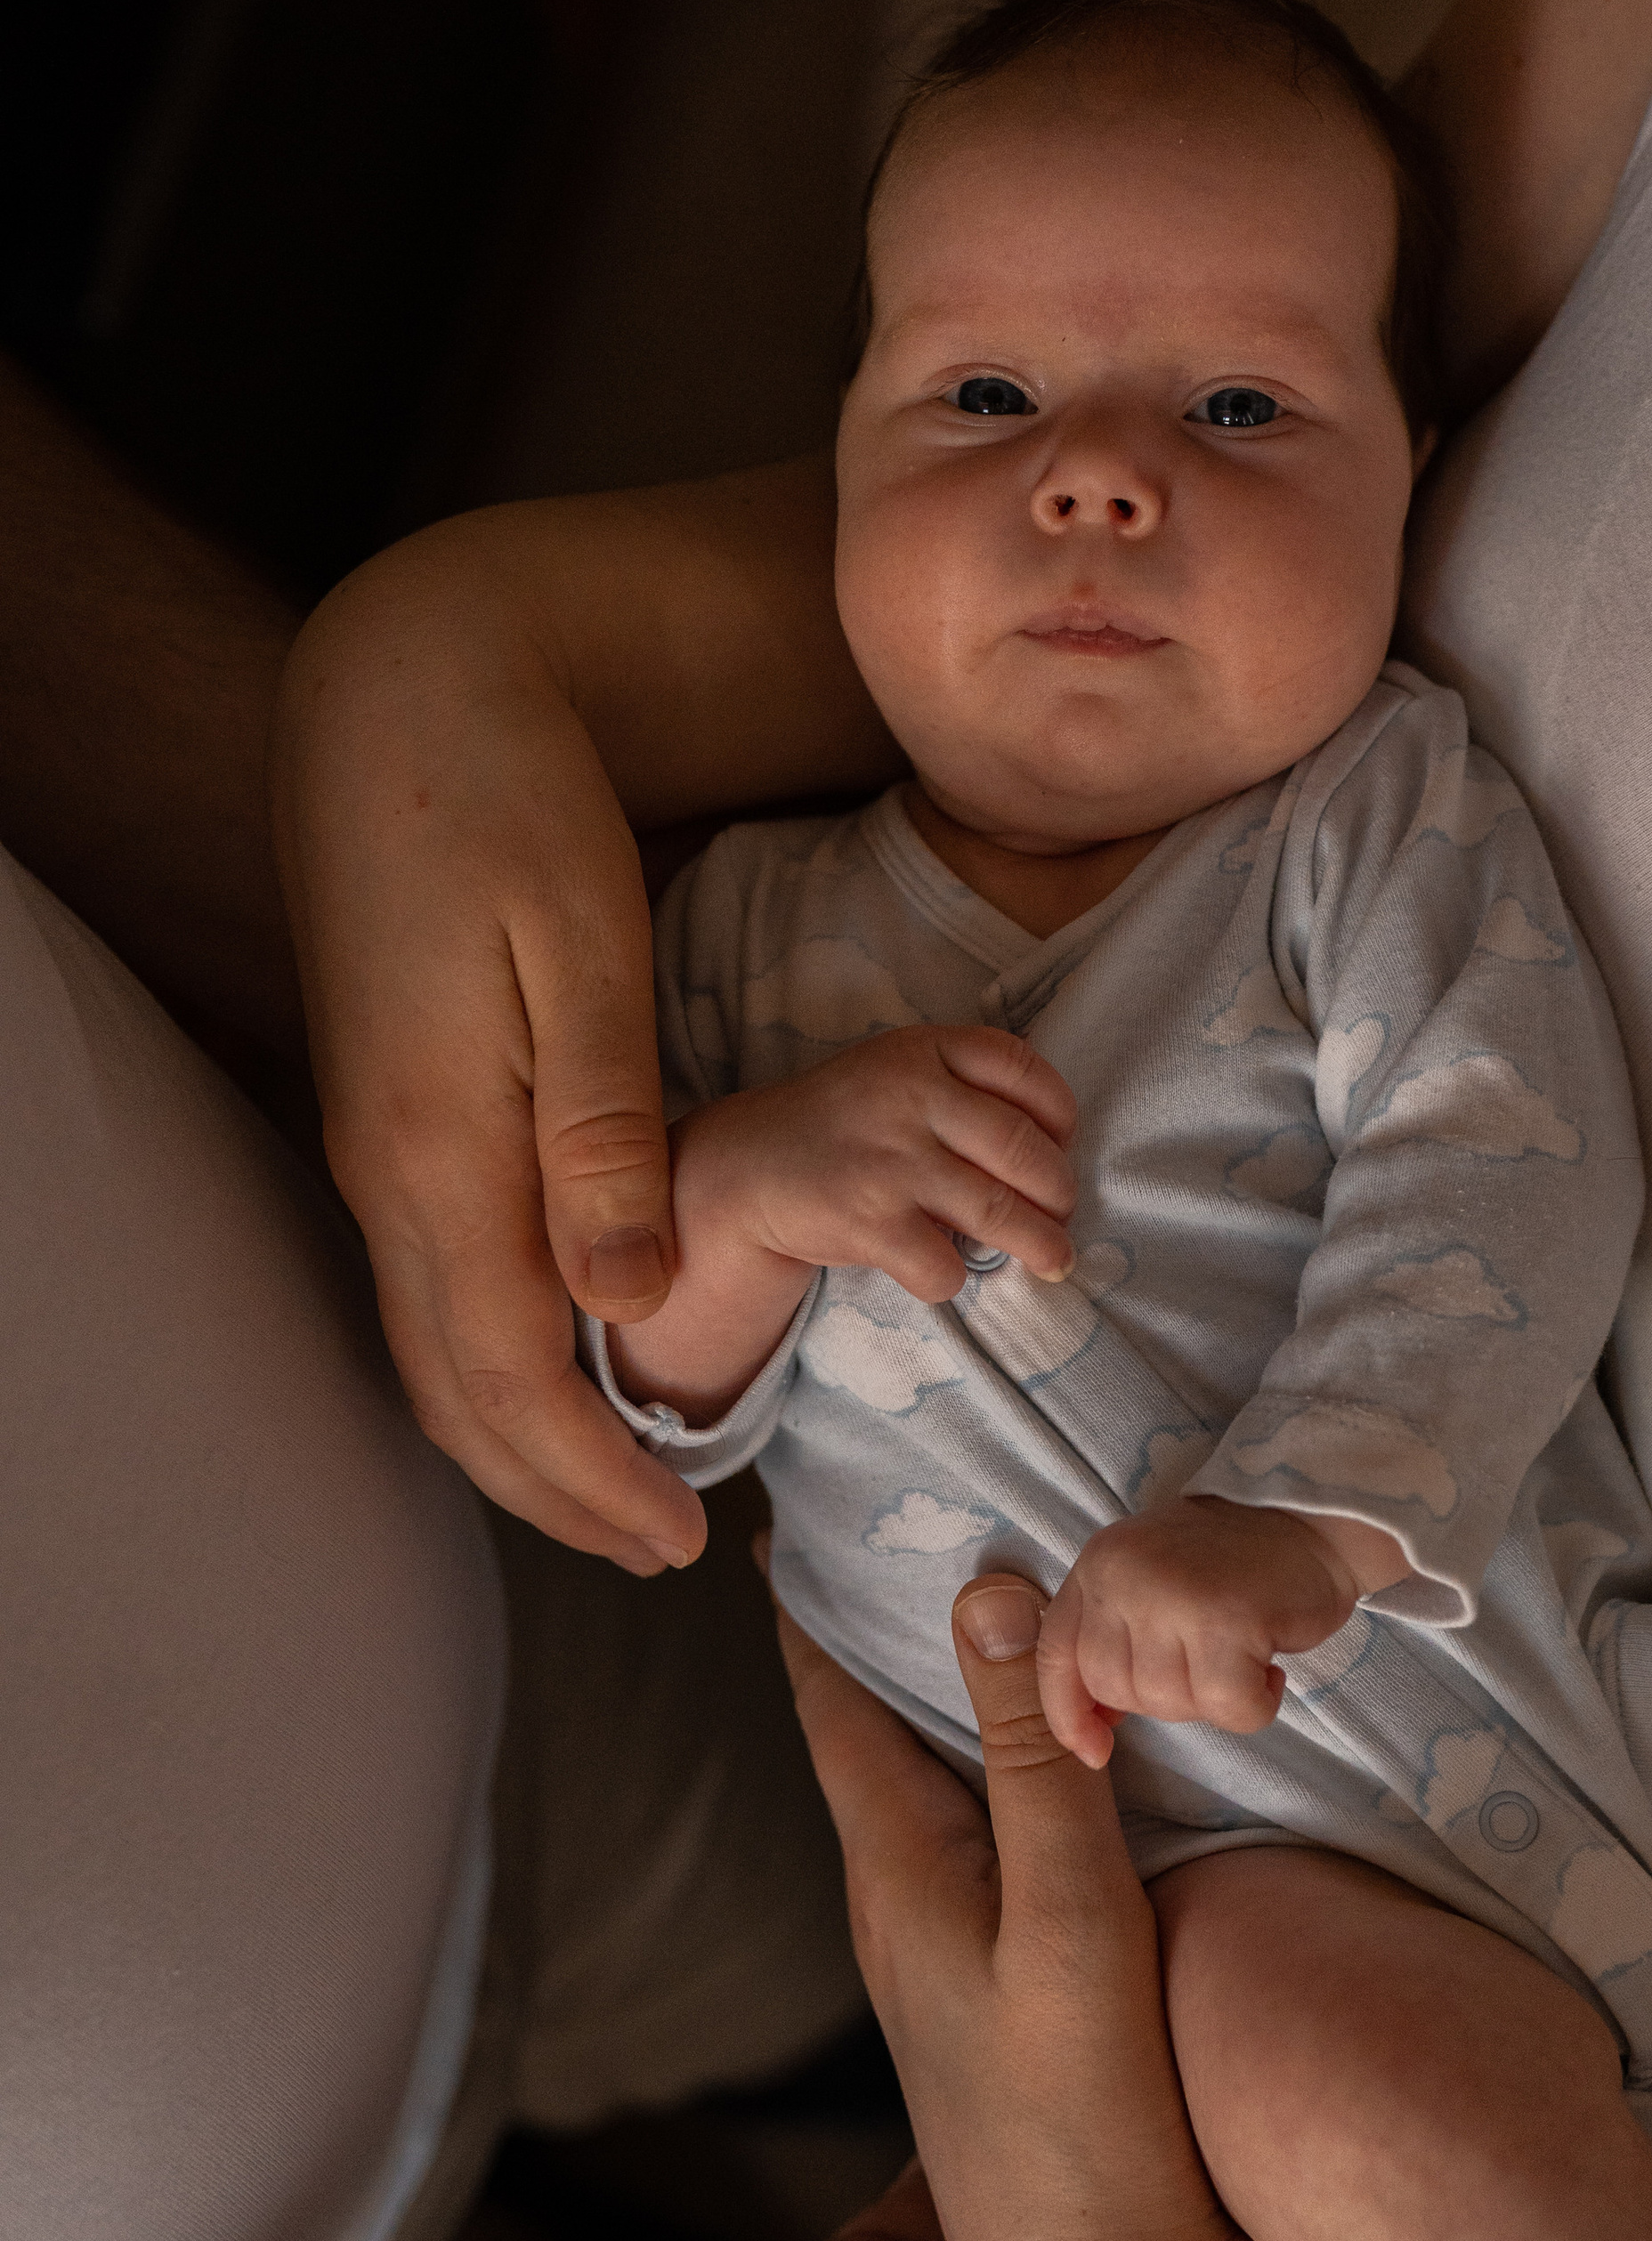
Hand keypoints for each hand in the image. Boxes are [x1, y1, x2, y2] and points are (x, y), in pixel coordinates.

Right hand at [275, 552, 701, 1571]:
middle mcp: (392, 1168)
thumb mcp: (573, 951)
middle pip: (457, 1387)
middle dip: (556, 1486)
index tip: (682, 1537)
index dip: (593, 1469)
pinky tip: (563, 1359)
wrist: (401, 692)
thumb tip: (632, 1295)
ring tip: (616, 1488)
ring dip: (521, 1433)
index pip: (513, 1366)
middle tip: (663, 1548)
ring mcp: (380, 1144)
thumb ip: (602, 1131)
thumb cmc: (505, 803)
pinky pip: (433, 1283)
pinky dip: (496, 1356)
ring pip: (434, 1344)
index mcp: (441, 1145)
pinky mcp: (392, 1111)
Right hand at [681, 1024, 1078, 1299]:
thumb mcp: (895, 1072)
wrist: (743, 1169)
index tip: (1062, 1143)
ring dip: (1041, 1244)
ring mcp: (890, 1162)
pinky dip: (954, 1278)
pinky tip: (943, 1269)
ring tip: (1052, 1258)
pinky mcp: (869, 1223)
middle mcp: (910, 1098)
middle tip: (1061, 1212)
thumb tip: (1055, 1145)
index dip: (1060, 1113)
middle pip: (1025, 1150)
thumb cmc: (842, 1123)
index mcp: (922, 1051)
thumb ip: (963, 1086)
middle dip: (1059, 1191)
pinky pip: (947, 1266)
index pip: (1023, 1068)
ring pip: (1001, 1214)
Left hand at [776, 1560, 1469, 2240]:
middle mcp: (902, 1903)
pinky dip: (1003, 1769)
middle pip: (873, 1728)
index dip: (811, 1598)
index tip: (793, 1505)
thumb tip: (992, 1588)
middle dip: (880, 1628)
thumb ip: (1037, 1761)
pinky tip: (1056, 1772)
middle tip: (898, 1517)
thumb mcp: (1068, 1922)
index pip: (832, 1693)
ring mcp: (947, 1957)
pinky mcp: (1000, 1996)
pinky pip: (983, 1838)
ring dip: (943, 1699)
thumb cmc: (1076, 2119)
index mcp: (901, 1865)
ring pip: (928, 1786)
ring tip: (986, 1614)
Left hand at [1034, 1497, 1372, 1768]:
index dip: (1068, 1712)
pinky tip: (1269, 1671)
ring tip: (1242, 1655)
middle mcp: (1123, 1575)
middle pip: (1117, 1689)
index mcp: (1099, 1565)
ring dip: (1215, 1699)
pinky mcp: (1227, 1618)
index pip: (1057, 1654)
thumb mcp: (1150, 1582)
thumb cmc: (1234, 1562)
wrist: (1311, 1520)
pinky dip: (1255, 1706)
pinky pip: (1228, 1707)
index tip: (1097, 1749)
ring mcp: (1171, 1595)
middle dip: (1167, 1697)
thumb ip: (1115, 1638)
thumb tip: (1093, 1726)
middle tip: (1210, 1661)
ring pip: (1170, 1703)